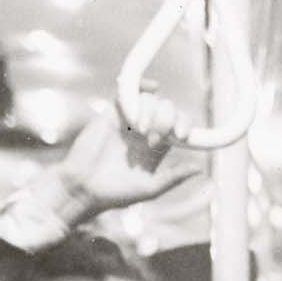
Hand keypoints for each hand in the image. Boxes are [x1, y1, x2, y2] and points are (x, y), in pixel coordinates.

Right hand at [59, 99, 197, 217]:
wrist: (83, 187)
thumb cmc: (115, 194)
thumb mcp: (149, 189)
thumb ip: (172, 178)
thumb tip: (199, 168)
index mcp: (158, 148)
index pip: (178, 127)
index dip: (184, 125)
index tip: (181, 135)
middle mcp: (146, 131)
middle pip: (166, 109)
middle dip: (165, 119)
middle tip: (153, 138)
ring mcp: (129, 121)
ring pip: (149, 100)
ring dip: (150, 110)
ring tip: (141, 131)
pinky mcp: (111, 114)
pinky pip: (127, 92)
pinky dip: (140, 86)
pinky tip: (150, 88)